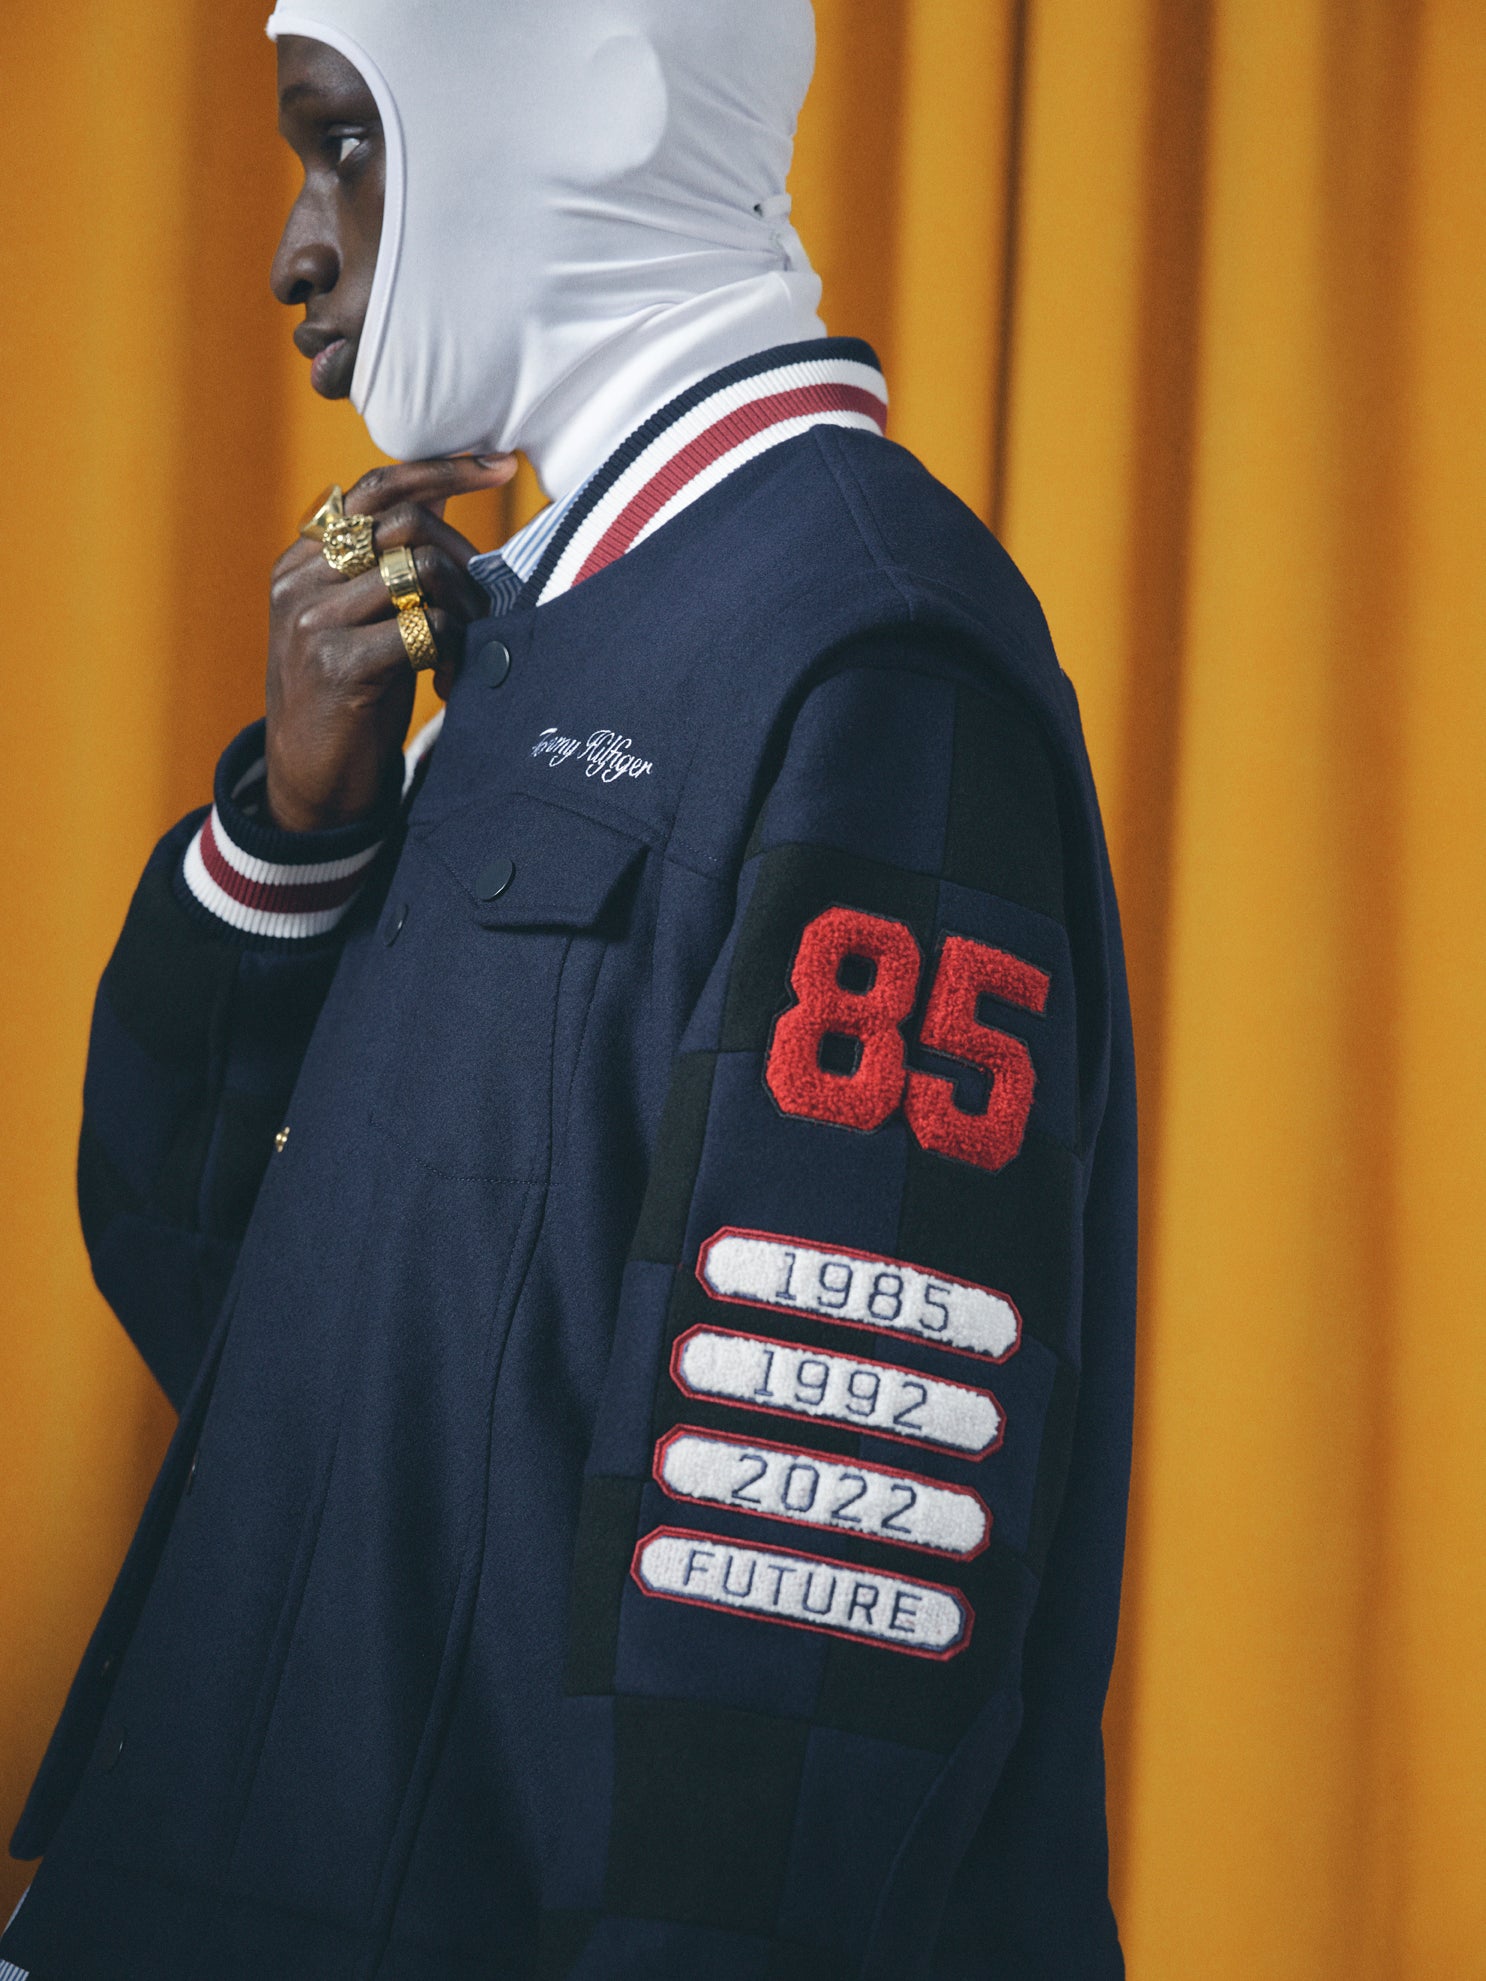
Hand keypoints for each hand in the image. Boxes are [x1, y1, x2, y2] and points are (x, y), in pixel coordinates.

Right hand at [265, 454, 515, 833]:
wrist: (310, 787)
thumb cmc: (351, 701)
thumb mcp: (360, 622)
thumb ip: (386, 567)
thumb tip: (443, 503)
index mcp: (303, 560)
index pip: (374, 487)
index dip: (441, 469)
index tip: (500, 465)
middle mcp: (300, 580)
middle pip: (405, 524)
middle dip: (465, 559)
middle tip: (486, 605)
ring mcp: (311, 620)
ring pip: (419, 570)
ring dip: (465, 607)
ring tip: (468, 646)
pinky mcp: (335, 664)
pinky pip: (424, 626)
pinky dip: (453, 647)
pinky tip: (446, 679)